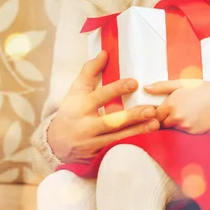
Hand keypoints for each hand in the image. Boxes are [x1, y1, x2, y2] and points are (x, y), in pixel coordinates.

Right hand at [47, 50, 159, 164]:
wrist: (55, 144)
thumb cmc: (72, 111)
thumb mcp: (76, 90)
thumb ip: (90, 71)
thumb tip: (105, 52)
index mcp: (81, 107)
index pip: (100, 96)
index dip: (117, 89)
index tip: (135, 82)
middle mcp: (86, 127)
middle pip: (111, 122)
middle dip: (131, 117)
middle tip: (151, 109)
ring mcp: (91, 144)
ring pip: (116, 139)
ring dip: (137, 132)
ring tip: (155, 124)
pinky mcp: (97, 157)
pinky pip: (115, 151)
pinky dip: (132, 146)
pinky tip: (147, 141)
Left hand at [145, 80, 209, 133]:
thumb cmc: (201, 88)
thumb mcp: (181, 83)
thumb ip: (162, 86)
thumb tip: (145, 88)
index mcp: (170, 104)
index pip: (153, 115)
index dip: (156, 113)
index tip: (161, 110)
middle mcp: (176, 117)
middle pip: (161, 124)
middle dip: (165, 119)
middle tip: (175, 110)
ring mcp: (185, 126)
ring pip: (173, 128)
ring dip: (175, 123)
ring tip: (186, 112)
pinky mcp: (193, 133)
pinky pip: (183, 132)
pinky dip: (186, 127)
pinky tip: (194, 117)